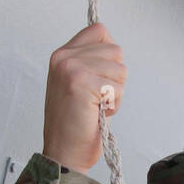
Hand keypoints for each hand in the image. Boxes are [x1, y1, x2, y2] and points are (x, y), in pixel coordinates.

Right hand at [41, 22, 126, 172]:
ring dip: (116, 92)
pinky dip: (114, 104)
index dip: (110, 53)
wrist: (63, 153)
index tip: (103, 75)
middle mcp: (64, 58)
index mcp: (62, 55)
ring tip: (97, 106)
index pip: (99, 30)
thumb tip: (115, 50)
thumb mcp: (77, 84)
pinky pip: (118, 88)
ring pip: (121, 69)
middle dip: (115, 78)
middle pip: (116, 50)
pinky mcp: (82, 84)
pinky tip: (98, 113)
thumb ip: (90, 63)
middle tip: (97, 98)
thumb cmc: (75, 123)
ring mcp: (72, 69)